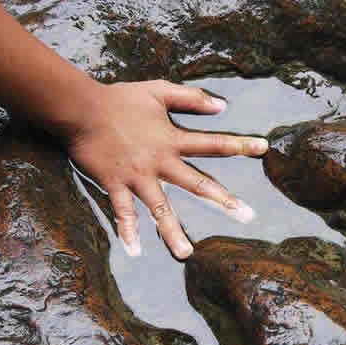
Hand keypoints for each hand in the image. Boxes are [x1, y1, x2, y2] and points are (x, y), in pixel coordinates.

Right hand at [68, 80, 267, 258]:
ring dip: (173, 232)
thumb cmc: (121, 98)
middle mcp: (160, 162)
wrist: (81, 108)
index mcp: (173, 139)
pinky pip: (122, 212)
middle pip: (197, 184)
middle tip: (247, 216)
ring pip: (160, 208)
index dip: (240, 144)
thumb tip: (222, 105)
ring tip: (187, 254)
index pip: (214, 143)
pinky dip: (127, 231)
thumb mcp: (159, 90)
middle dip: (224, 200)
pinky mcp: (115, 184)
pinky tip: (135, 251)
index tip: (264, 148)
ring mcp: (138, 176)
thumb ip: (191, 97)